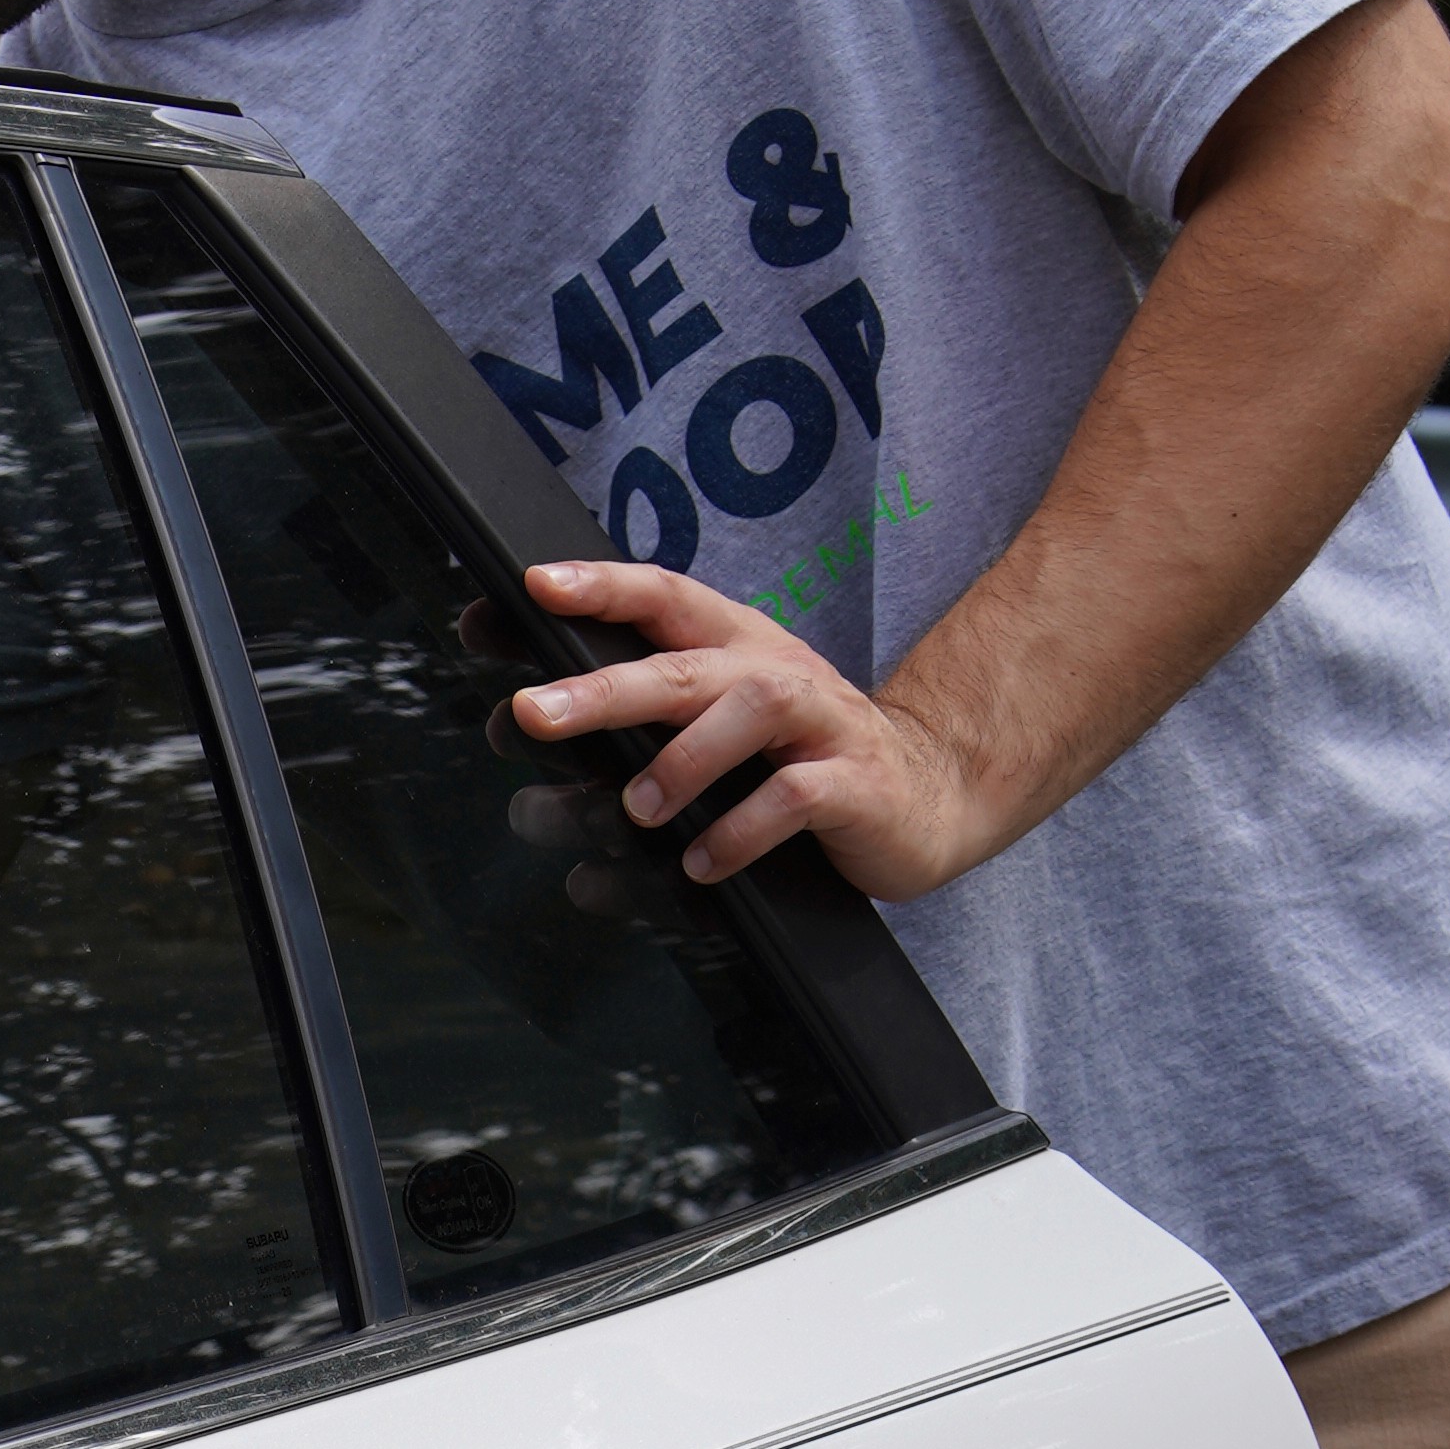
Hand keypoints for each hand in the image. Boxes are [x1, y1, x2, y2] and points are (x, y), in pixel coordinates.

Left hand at [504, 561, 998, 900]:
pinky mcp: (857, 784)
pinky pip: (798, 796)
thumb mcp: (720, 725)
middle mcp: (778, 671)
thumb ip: (637, 719)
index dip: (602, 586)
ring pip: (753, 710)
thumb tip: (523, 724)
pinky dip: (742, 832)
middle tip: (531, 717)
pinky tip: (701, 863)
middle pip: (687, 664)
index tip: (534, 585)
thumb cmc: (798, 760)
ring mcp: (823, 724)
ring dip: (683, 760)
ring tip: (637, 809)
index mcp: (737, 647)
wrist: (927, 797)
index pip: (664, 597)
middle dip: (605, 690)